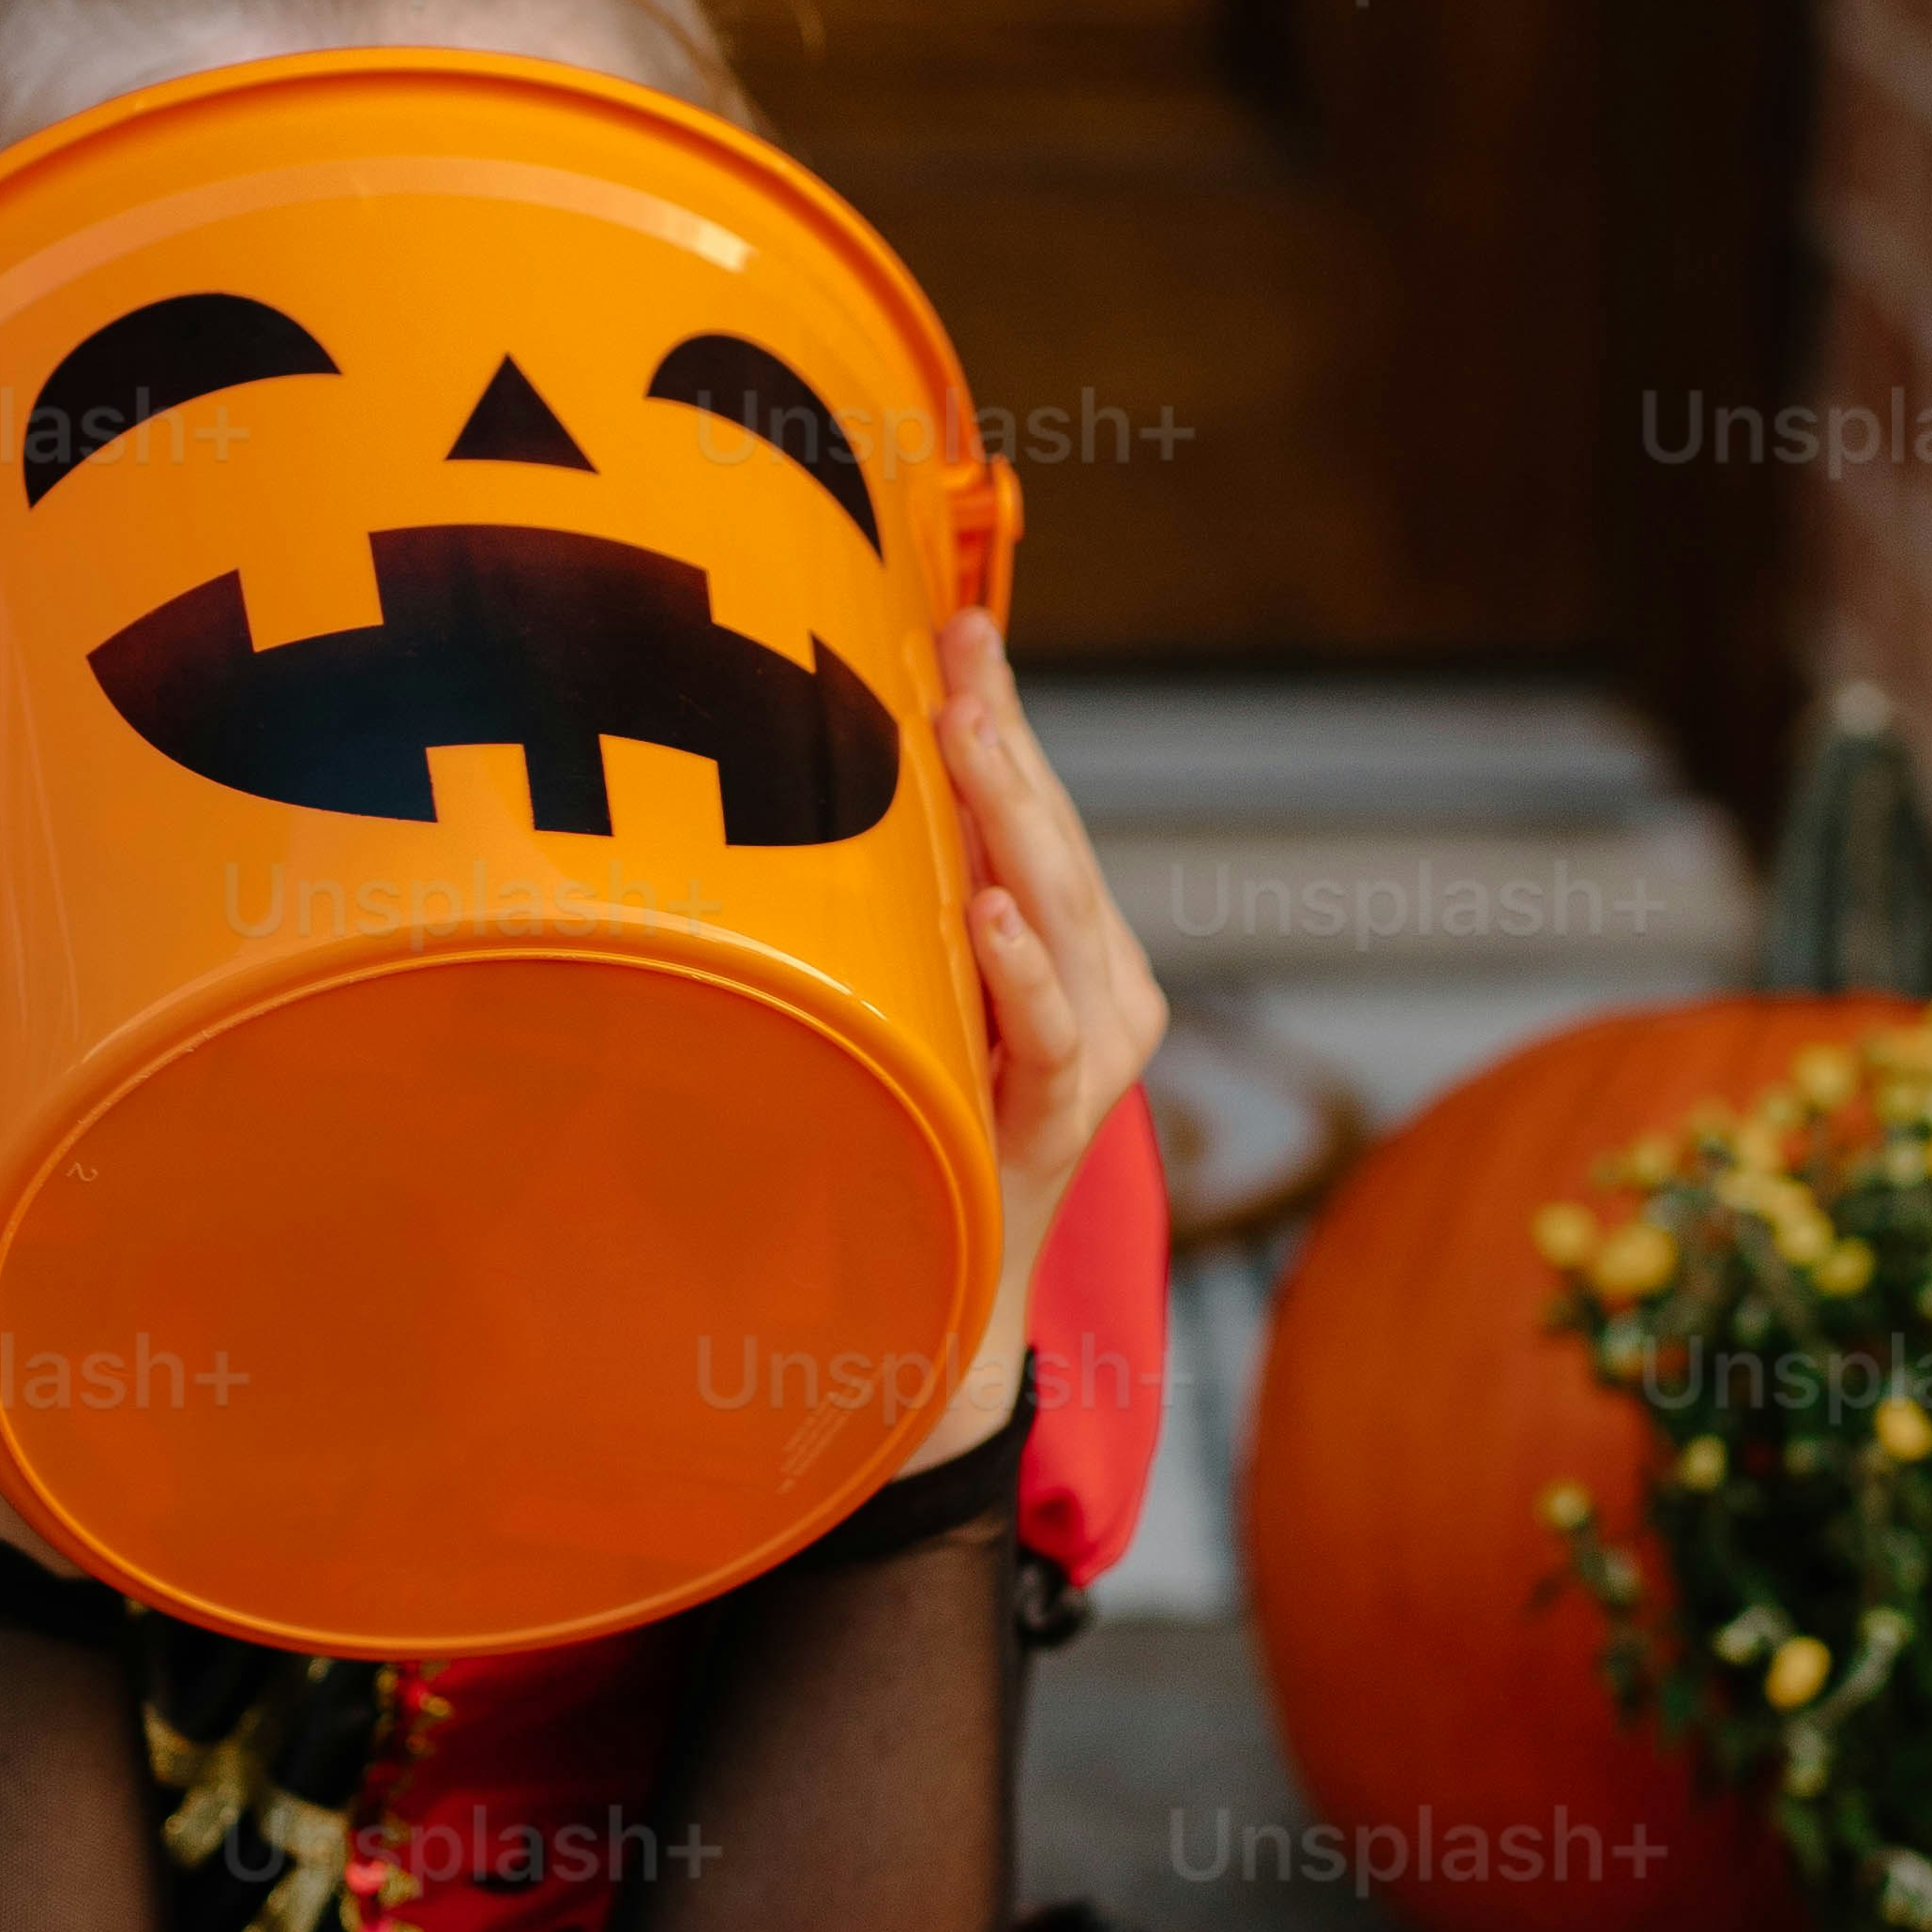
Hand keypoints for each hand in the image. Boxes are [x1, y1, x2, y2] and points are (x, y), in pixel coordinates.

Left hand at [923, 616, 1166, 1466]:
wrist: (943, 1307)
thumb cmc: (920, 1141)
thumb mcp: (916, 1006)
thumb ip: (906, 914)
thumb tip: (827, 793)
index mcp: (1073, 951)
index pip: (1035, 813)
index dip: (1002, 717)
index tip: (953, 624)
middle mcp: (1103, 991)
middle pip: (1054, 841)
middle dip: (1004, 736)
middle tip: (956, 647)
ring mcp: (1094, 1057)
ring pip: (1061, 912)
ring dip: (1011, 818)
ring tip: (967, 735)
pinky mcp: (1059, 1123)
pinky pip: (1048, 1032)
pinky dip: (1020, 970)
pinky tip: (985, 911)